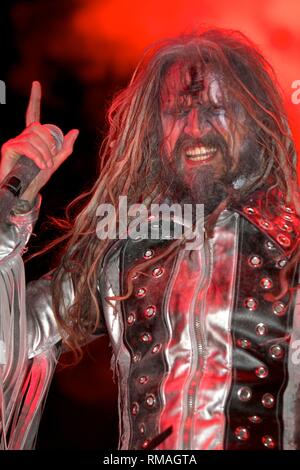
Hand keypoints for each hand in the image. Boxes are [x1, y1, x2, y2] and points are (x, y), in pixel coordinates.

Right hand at [0, 81, 78, 203]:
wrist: (24, 191)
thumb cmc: (37, 178)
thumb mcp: (55, 162)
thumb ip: (65, 148)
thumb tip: (75, 131)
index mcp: (33, 136)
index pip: (33, 113)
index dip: (35, 99)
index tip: (36, 84)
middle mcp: (22, 135)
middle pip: (39, 128)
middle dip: (50, 144)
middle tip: (51, 161)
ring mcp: (14, 141)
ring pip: (34, 138)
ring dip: (44, 153)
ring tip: (45, 166)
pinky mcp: (9, 148)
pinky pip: (27, 146)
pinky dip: (37, 155)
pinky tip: (40, 165)